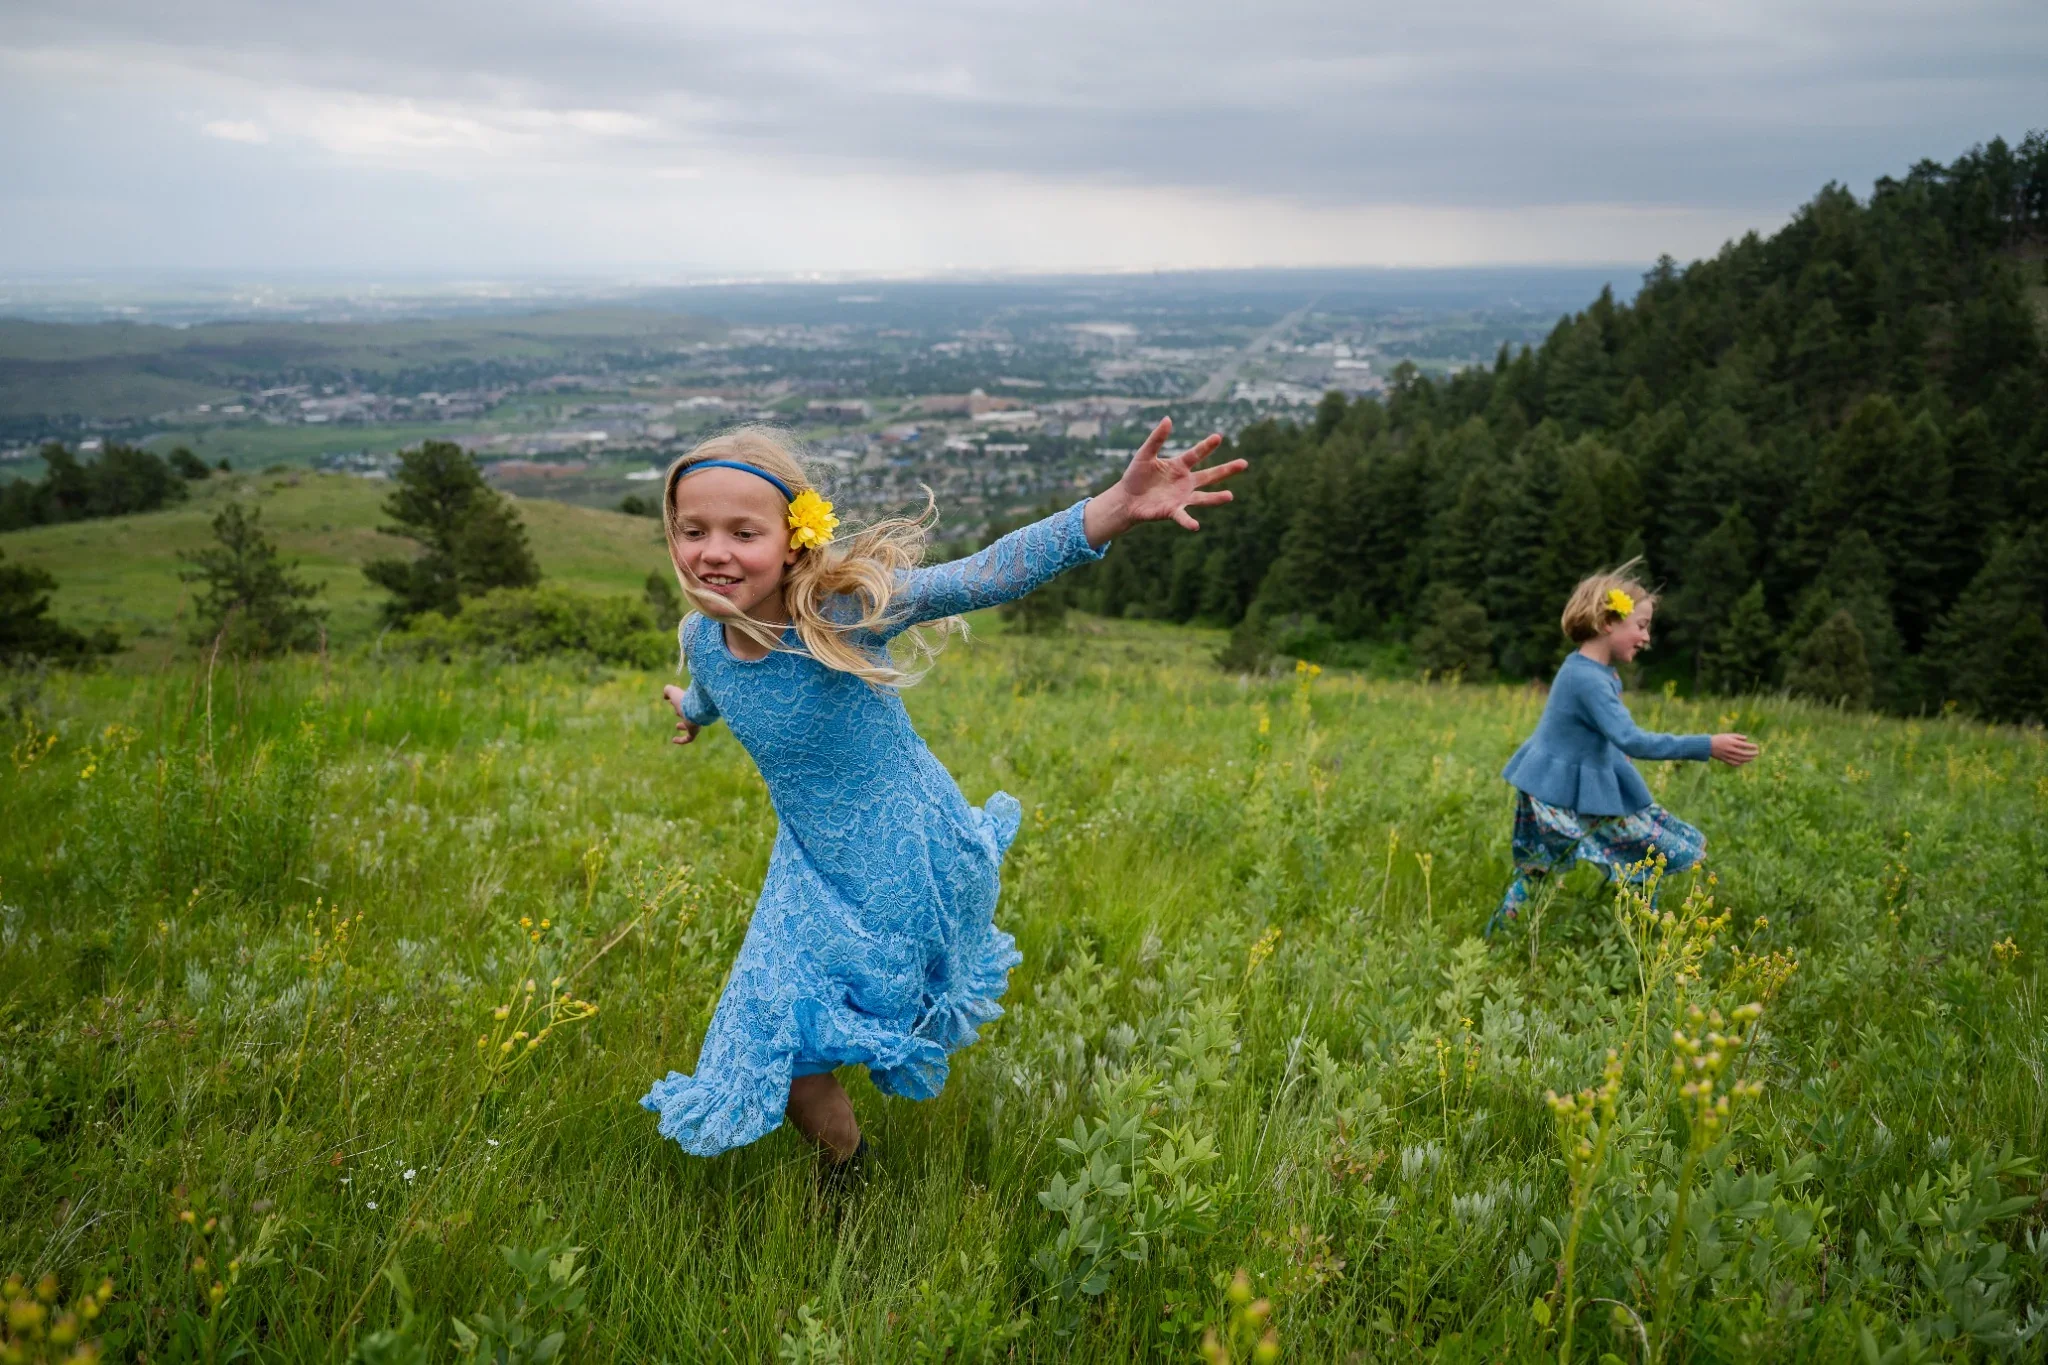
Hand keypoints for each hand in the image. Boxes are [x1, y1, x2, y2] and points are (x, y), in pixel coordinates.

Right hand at [662, 684, 699, 745]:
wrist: (697, 709)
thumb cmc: (685, 700)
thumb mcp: (674, 692)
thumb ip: (668, 690)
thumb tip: (665, 696)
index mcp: (691, 702)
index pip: (686, 702)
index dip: (678, 701)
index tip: (671, 701)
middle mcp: (695, 712)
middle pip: (689, 712)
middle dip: (683, 712)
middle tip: (676, 712)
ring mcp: (696, 722)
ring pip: (691, 724)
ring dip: (684, 725)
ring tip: (677, 726)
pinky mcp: (695, 731)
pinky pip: (689, 738)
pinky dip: (681, 740)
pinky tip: (673, 740)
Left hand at [1083, 417, 1246, 545]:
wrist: (1126, 499)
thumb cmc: (1135, 476)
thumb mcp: (1145, 455)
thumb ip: (1156, 439)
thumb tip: (1168, 419)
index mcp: (1179, 466)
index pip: (1196, 454)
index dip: (1206, 446)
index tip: (1218, 437)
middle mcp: (1185, 482)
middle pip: (1209, 475)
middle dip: (1226, 470)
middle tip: (1244, 463)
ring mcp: (1181, 498)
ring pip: (1203, 498)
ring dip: (1216, 498)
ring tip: (1230, 496)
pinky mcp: (1172, 511)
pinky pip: (1183, 516)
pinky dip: (1188, 521)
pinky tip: (1195, 525)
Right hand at [1710, 733, 1757, 766]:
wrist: (1707, 745)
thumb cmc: (1719, 738)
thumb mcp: (1728, 735)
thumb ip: (1738, 736)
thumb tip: (1746, 739)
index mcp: (1731, 742)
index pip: (1744, 745)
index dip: (1752, 746)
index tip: (1756, 747)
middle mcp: (1730, 750)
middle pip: (1744, 754)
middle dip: (1752, 754)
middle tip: (1757, 753)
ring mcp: (1728, 755)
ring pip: (1740, 759)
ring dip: (1748, 759)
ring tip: (1752, 758)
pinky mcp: (1725, 760)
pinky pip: (1734, 763)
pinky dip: (1740, 763)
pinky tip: (1743, 761)